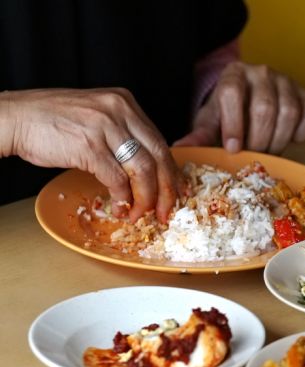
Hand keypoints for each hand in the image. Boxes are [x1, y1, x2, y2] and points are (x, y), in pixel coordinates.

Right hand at [2, 88, 180, 221]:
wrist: (14, 118)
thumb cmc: (51, 121)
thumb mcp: (96, 117)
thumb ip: (122, 135)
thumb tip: (146, 170)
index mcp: (125, 103)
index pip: (160, 141)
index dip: (171, 172)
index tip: (175, 193)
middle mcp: (119, 110)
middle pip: (159, 156)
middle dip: (166, 189)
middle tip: (165, 211)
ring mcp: (105, 127)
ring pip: (142, 169)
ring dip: (145, 197)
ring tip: (140, 213)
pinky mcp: (89, 146)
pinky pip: (117, 178)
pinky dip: (122, 197)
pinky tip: (120, 206)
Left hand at [174, 62, 304, 153]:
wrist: (250, 102)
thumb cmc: (228, 114)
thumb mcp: (211, 122)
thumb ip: (199, 136)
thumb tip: (179, 150)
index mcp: (233, 73)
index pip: (232, 93)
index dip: (233, 124)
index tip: (232, 149)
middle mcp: (261, 72)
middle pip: (264, 107)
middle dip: (258, 139)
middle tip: (253, 156)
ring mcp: (287, 81)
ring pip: (289, 113)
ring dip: (279, 140)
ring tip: (269, 151)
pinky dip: (301, 134)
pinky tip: (289, 140)